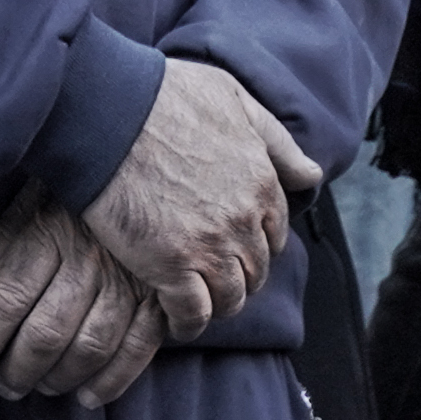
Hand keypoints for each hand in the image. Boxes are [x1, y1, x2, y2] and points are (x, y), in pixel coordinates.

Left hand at [0, 196, 169, 404]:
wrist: (160, 158)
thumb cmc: (89, 183)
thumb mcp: (39, 193)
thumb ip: (4, 235)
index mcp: (51, 232)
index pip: (7, 297)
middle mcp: (88, 260)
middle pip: (46, 332)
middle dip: (19, 370)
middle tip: (5, 387)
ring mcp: (129, 280)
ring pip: (89, 347)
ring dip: (60, 378)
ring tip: (42, 388)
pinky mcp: (163, 296)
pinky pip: (137, 349)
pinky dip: (112, 381)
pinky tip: (88, 395)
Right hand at [78, 56, 304, 336]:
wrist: (108, 111)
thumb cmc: (164, 96)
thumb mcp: (234, 99)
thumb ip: (275, 140)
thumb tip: (312, 174)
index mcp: (262, 182)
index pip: (274, 234)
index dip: (255, 243)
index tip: (233, 246)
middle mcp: (244, 220)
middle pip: (255, 271)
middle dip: (238, 276)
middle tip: (211, 277)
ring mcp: (210, 247)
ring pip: (231, 299)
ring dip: (217, 304)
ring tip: (196, 302)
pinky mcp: (172, 268)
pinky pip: (194, 315)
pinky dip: (188, 324)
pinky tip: (175, 321)